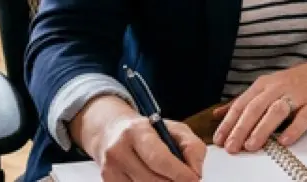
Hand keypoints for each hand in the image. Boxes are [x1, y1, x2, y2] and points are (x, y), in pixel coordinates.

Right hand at [75, 96, 205, 181]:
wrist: (111, 132)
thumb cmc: (148, 132)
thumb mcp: (175, 129)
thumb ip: (192, 147)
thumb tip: (196, 173)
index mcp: (136, 132)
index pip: (159, 159)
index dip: (180, 174)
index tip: (194, 179)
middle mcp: (118, 151)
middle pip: (153, 181)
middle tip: (185, 180)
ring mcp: (110, 170)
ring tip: (168, 176)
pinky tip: (153, 179)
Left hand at [211, 50, 306, 153]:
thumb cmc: (298, 82)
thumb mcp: (268, 86)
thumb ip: (244, 101)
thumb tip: (218, 114)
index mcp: (265, 84)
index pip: (242, 103)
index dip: (229, 122)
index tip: (219, 139)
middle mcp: (279, 87)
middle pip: (256, 107)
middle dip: (241, 128)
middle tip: (232, 147)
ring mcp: (298, 95)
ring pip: (276, 111)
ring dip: (262, 129)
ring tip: (251, 145)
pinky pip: (303, 118)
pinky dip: (293, 130)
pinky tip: (283, 141)